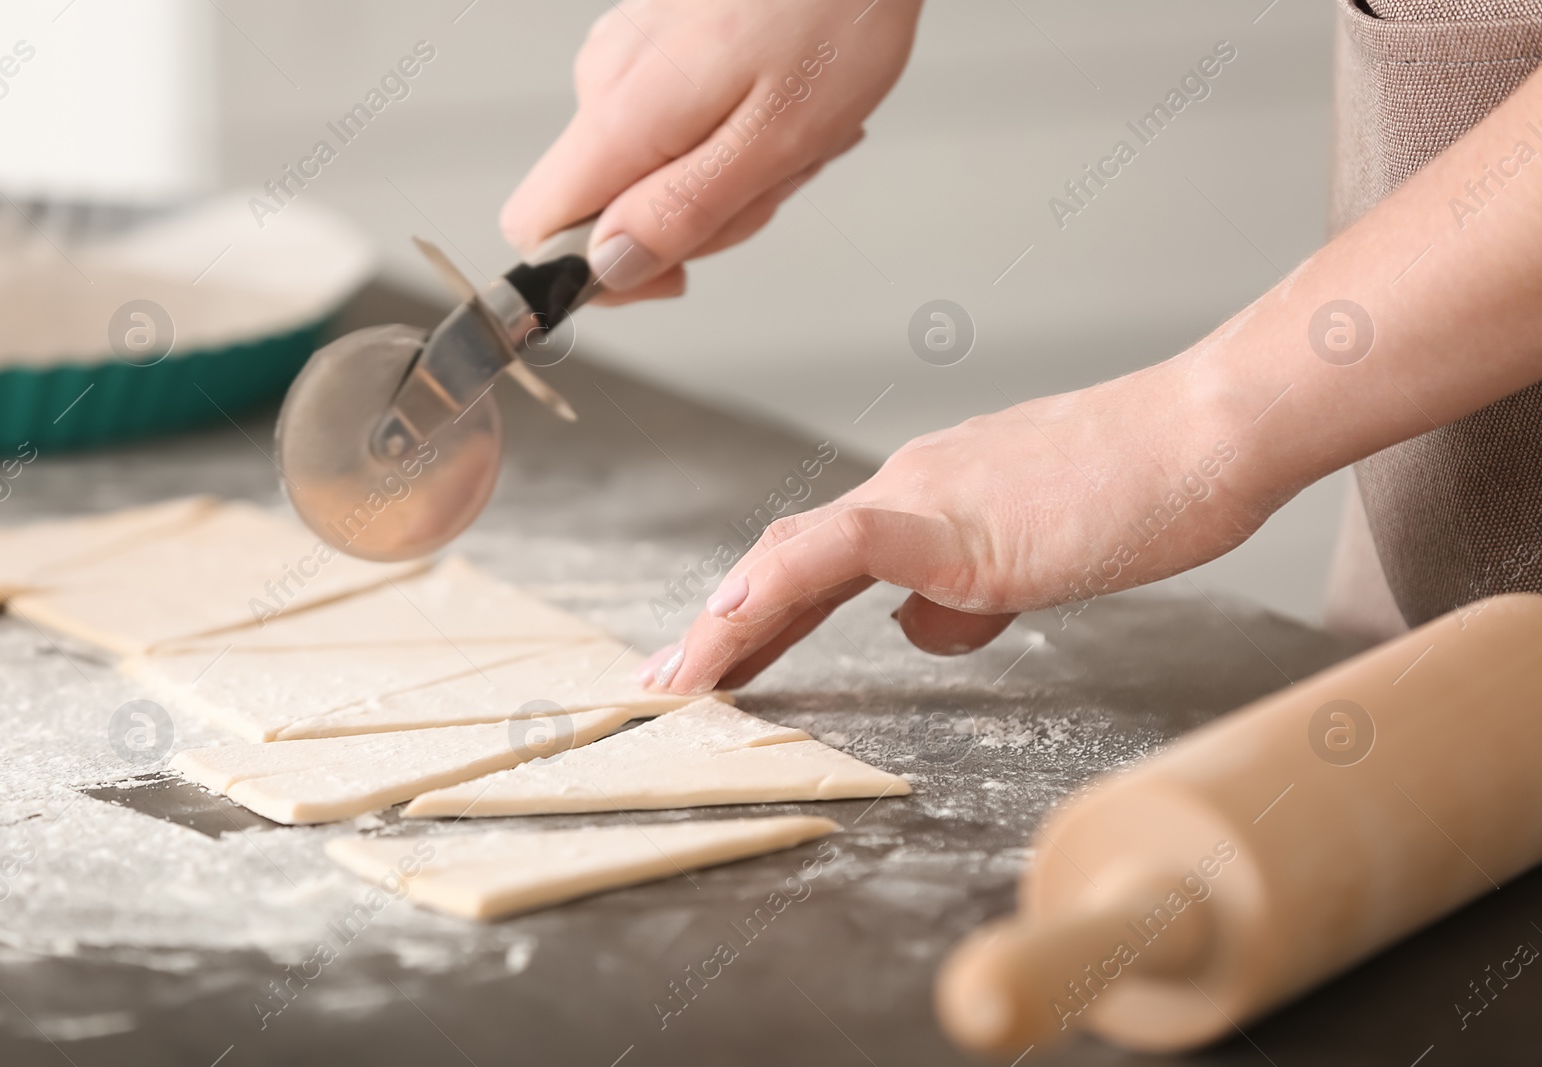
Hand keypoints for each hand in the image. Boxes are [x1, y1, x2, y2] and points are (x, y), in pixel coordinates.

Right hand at [501, 0, 922, 303]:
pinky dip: (733, 133)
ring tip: (789, 129)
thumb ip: (682, 212)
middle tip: (771, 175)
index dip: (596, 272)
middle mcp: (604, 83)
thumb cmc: (835, 13)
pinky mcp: (656, 45)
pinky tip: (779, 101)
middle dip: (697, 218)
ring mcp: (628, 58)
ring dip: (728, 174)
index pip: (536, 228)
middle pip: (609, 208)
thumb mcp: (773, 141)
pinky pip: (675, 126)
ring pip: (651, 169)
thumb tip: (610, 268)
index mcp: (620, 117)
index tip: (672, 269)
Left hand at [637, 356, 1283, 693]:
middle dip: (723, 628)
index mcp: (928, 499)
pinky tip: (733, 614)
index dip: (763, 614)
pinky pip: (845, 547)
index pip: (821, 562)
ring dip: (728, 622)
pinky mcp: (958, 521)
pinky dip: (780, 583)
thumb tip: (919, 629)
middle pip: (789, 560)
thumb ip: (972, 592)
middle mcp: (910, 489)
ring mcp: (927, 499)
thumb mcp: (1040, 554)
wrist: (1203, 439)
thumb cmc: (1143, 492)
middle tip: (670, 682)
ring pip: (795, 556)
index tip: (719, 660)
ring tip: (678, 680)